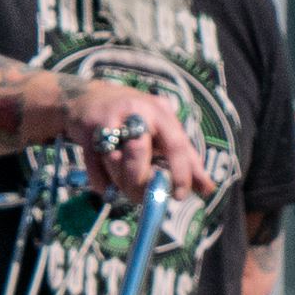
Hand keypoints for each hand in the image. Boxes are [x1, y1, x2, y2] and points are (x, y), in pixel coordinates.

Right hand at [64, 82, 211, 203]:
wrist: (87, 98)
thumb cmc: (135, 119)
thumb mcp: (163, 131)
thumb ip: (186, 159)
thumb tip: (208, 189)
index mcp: (160, 113)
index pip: (175, 145)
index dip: (180, 174)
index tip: (178, 195)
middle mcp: (135, 112)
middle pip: (139, 153)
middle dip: (141, 183)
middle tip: (144, 197)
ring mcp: (107, 120)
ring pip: (115, 162)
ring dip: (120, 183)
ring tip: (124, 185)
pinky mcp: (86, 131)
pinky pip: (95, 168)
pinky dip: (102, 184)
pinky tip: (107, 184)